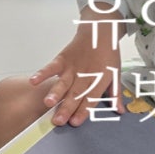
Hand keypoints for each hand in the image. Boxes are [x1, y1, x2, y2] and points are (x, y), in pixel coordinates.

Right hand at [30, 7, 124, 126]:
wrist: (100, 31)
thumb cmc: (108, 54)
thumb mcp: (116, 74)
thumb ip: (115, 94)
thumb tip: (120, 111)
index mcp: (99, 80)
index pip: (90, 98)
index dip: (83, 111)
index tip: (75, 122)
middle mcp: (85, 75)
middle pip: (74, 93)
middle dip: (66, 108)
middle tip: (58, 120)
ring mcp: (73, 67)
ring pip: (63, 82)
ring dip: (55, 93)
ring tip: (48, 103)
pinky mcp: (63, 59)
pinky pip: (51, 67)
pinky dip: (42, 73)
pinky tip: (34, 81)